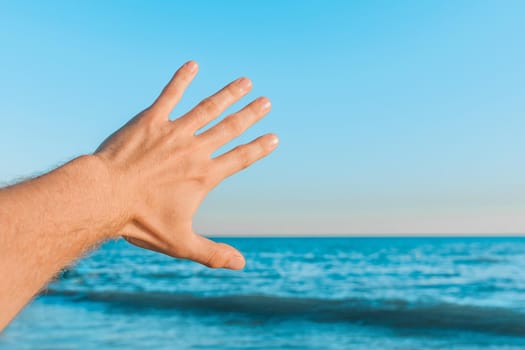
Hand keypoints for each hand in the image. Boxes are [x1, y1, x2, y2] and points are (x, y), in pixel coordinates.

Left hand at [95, 61, 277, 269]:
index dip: (259, 148)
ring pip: (208, 108)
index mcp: (204, 176)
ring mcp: (174, 132)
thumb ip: (213, 253)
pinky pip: (170, 95)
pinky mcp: (150, 120)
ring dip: (228, 94)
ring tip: (245, 81)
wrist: (104, 198)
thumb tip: (242, 265)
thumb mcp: (181, 243)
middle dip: (251, 114)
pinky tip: (192, 65)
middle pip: (230, 128)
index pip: (240, 158)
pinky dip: (182, 79)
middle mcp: (195, 150)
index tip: (274, 137)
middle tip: (266, 101)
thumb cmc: (140, 222)